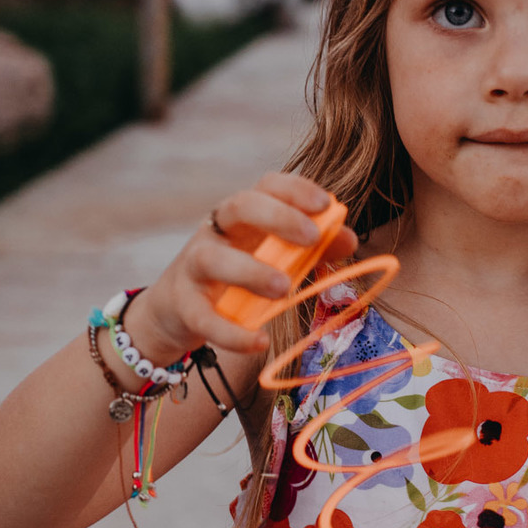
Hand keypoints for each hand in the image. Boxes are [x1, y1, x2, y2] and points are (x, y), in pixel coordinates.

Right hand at [119, 172, 356, 368]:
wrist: (178, 311)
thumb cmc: (237, 277)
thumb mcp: (276, 259)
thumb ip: (312, 249)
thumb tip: (349, 238)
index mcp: (243, 215)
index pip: (267, 186)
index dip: (295, 189)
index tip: (326, 204)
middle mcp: (215, 231)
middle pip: (240, 206)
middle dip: (278, 217)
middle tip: (311, 239)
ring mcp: (194, 266)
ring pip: (214, 258)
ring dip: (251, 271)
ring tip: (284, 289)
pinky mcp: (184, 305)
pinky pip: (205, 318)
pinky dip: (232, 332)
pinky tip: (260, 342)